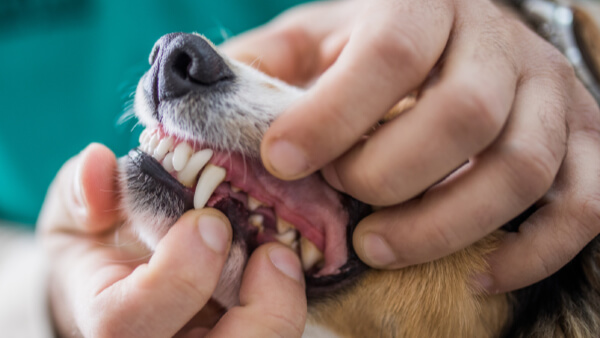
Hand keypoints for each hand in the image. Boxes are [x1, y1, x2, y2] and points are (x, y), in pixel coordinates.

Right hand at [38, 144, 306, 336]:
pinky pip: (272, 334)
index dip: (177, 276)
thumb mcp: (78, 213)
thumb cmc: (101, 244)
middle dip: (259, 313)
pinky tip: (287, 267)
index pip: (127, 323)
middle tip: (275, 253)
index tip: (209, 222)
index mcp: (110, 319)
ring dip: (283, 310)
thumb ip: (82, 191)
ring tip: (284, 258)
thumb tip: (100, 163)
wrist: (119, 278)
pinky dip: (289, 303)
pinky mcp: (238, 335)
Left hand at [222, 0, 599, 292]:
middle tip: (341, 201)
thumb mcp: (317, 38)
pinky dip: (531, 253)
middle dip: (389, 175)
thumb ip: (266, 66)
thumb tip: (202, 104)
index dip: (333, 115)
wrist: (461, 38)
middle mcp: (499, 45)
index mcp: (426, 7)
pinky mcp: (584, 144)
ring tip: (379, 248)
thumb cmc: (379, 45)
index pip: (390, 55)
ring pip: (521, 169)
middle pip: (463, 116)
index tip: (281, 159)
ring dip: (444, 225)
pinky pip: (581, 208)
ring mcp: (552, 96)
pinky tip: (477, 275)